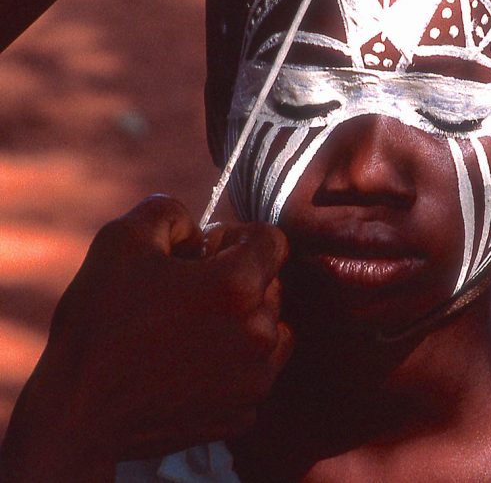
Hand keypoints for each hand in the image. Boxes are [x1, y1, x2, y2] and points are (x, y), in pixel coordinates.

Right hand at [0, 195, 292, 480]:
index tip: (206, 253)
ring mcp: (257, 377)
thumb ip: (168, 212)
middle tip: (187, 294)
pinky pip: (254, 372)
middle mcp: (260, 331)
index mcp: (237, 285)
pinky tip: (189, 367)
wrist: (78, 417)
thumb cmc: (99, 325)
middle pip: (271, 286)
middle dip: (238, 281)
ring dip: (242, 323)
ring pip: (270, 330)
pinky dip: (232, 365)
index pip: (273, 240)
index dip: (238, 238)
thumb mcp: (121, 241)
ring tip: (190, 331)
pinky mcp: (245, 412)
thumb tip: (196, 227)